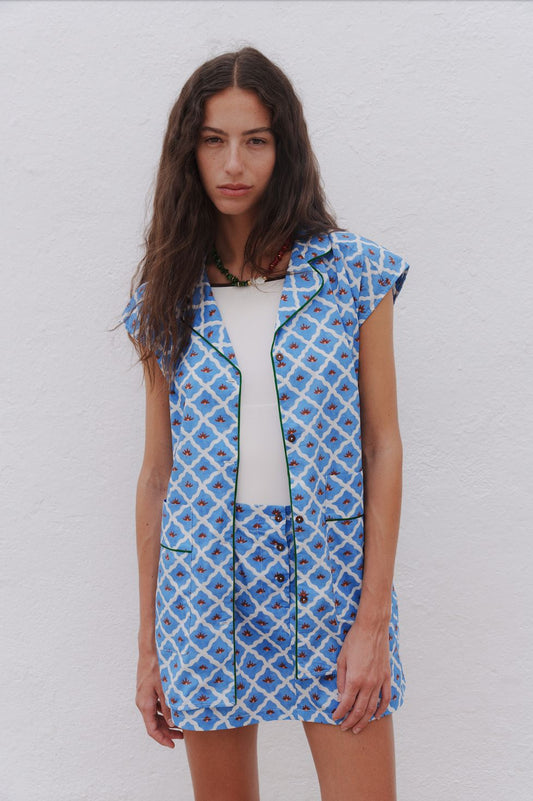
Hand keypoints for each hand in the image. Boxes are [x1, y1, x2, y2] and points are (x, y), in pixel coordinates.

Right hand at [136, 649, 183, 746]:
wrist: (149, 650)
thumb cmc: (157, 667)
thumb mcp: (165, 688)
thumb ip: (168, 706)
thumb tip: (172, 723)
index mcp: (145, 704)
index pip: (152, 730)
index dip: (162, 739)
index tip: (173, 745)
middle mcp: (142, 702)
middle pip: (154, 724)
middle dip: (167, 732)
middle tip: (183, 735)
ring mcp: (144, 696)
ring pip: (155, 715)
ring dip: (167, 721)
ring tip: (182, 724)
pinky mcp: (147, 690)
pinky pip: (155, 706)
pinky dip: (164, 711)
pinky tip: (176, 709)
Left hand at [331, 616, 391, 733]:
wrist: (372, 628)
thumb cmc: (353, 641)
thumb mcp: (341, 659)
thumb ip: (340, 679)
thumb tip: (340, 696)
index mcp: (354, 679)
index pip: (346, 703)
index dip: (339, 713)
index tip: (335, 718)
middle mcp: (368, 684)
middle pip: (359, 710)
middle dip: (351, 721)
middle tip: (345, 728)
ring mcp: (379, 681)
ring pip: (372, 708)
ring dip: (364, 720)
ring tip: (358, 728)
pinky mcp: (386, 677)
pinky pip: (386, 698)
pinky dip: (382, 709)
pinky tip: (376, 716)